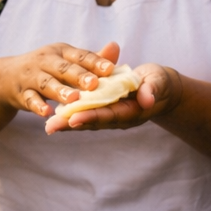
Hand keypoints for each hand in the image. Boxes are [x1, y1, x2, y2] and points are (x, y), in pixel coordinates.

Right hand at [0, 41, 117, 118]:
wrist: (6, 77)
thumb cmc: (47, 69)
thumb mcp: (66, 60)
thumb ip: (91, 58)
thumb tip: (115, 47)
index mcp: (61, 52)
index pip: (80, 56)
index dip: (94, 62)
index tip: (110, 69)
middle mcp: (45, 60)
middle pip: (63, 68)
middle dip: (78, 76)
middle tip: (93, 84)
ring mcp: (31, 76)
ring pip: (46, 83)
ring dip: (59, 90)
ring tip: (73, 99)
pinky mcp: (21, 93)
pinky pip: (29, 99)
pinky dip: (38, 106)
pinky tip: (47, 113)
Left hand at [44, 63, 180, 133]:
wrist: (161, 89)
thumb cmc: (159, 83)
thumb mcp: (158, 83)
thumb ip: (151, 90)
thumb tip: (147, 99)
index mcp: (131, 111)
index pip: (108, 115)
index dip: (91, 116)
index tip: (73, 118)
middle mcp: (118, 117)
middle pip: (93, 122)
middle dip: (72, 124)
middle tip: (51, 126)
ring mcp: (111, 115)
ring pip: (87, 120)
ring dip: (68, 122)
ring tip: (48, 125)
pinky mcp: (106, 109)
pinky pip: (87, 113)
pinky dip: (72, 115)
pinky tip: (55, 115)